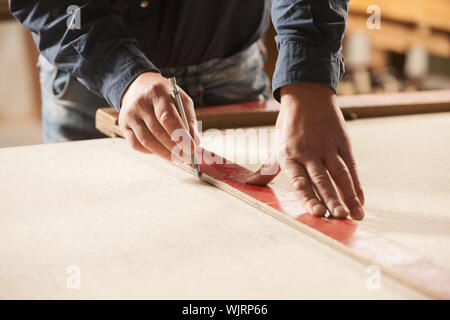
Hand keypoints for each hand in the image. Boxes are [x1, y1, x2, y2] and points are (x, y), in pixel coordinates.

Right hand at [119, 72, 198, 161]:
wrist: (140, 87)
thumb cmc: (165, 96)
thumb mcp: (181, 101)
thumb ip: (189, 120)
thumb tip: (195, 142)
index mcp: (157, 93)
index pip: (168, 118)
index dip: (181, 136)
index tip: (192, 148)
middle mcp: (140, 103)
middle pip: (157, 132)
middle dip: (174, 148)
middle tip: (187, 157)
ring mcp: (130, 115)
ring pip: (146, 141)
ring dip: (164, 153)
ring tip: (177, 158)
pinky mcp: (123, 125)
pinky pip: (136, 144)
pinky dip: (150, 151)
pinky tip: (160, 151)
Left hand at [247, 83, 364, 219]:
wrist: (307, 94)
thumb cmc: (288, 125)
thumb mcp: (276, 145)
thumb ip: (267, 169)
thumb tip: (250, 184)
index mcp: (289, 155)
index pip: (299, 181)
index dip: (309, 197)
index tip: (317, 213)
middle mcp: (308, 152)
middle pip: (322, 180)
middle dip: (331, 200)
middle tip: (339, 218)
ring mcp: (327, 146)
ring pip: (340, 174)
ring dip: (349, 196)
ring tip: (356, 215)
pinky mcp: (342, 141)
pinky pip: (351, 166)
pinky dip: (357, 185)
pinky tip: (361, 201)